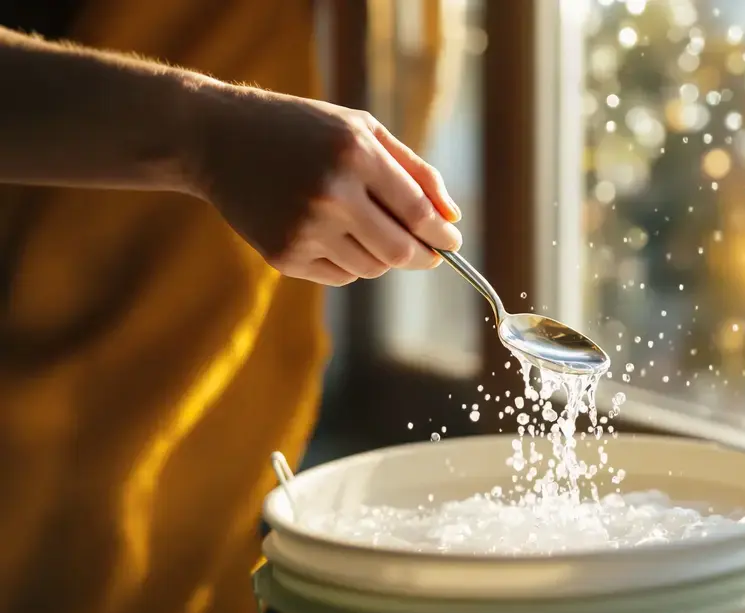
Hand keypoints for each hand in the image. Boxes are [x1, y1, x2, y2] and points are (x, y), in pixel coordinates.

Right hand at [191, 84, 461, 284]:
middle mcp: (330, 193)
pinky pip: (340, 275)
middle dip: (423, 257)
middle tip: (429, 254)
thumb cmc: (301, 129)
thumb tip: (452, 217)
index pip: (418, 212)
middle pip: (400, 251)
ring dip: (382, 257)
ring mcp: (304, 227)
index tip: (453, 242)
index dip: (443, 235)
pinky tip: (329, 233)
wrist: (216, 137)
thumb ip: (413, 170)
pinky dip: (349, 263)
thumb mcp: (360, 129)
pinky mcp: (283, 254)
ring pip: (372, 268)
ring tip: (364, 227)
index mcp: (355, 154)